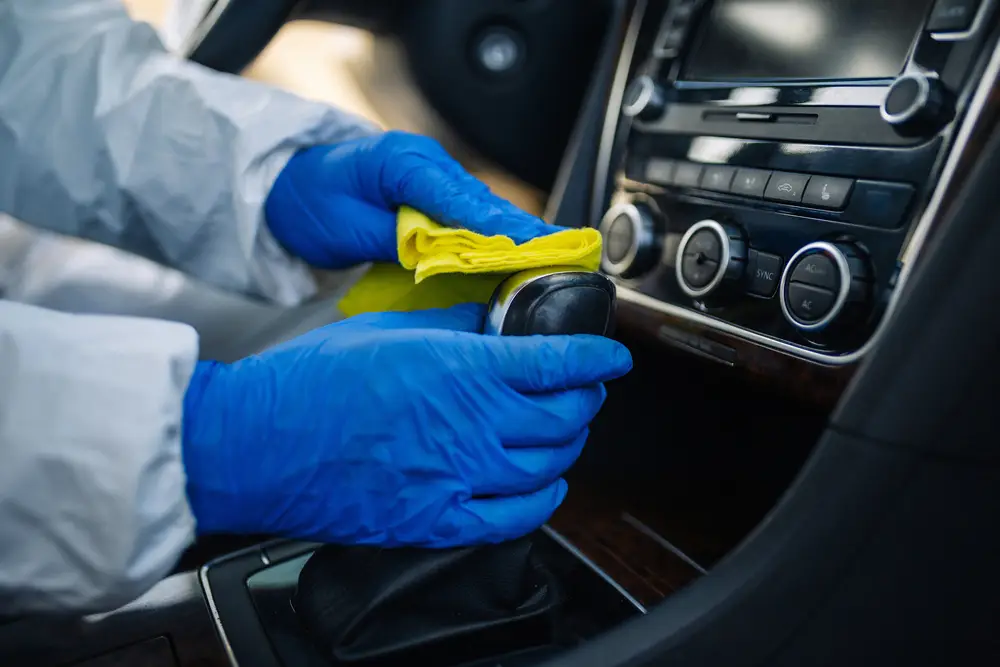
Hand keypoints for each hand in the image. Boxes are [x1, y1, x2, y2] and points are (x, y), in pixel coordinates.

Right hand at [181, 304, 631, 546]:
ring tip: (562, 431)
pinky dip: (542, 500)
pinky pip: (513, 518)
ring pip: (548, 466)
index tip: (611, 357)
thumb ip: (452, 327)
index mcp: (461, 369)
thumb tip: (490, 322)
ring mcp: (457, 478)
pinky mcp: (435, 519)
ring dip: (568, 445)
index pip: (558, 364)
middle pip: (564, 417)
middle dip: (586, 399)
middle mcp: (470, 426)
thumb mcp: (389, 330)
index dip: (597, 358)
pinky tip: (544, 485)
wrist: (258, 444)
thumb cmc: (311, 382)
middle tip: (582, 388)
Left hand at [264, 130, 560, 268]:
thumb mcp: (346, 227)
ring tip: (554, 259)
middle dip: (522, 231)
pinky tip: (522, 256)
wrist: (290, 188)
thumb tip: (441, 254)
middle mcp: (427, 166)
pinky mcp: (435, 198)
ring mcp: (433, 180)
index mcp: (403, 163)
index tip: (530, 247)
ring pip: (483, 211)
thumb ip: (396, 239)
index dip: (498, 226)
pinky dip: (495, 238)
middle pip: (483, 203)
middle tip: (561, 256)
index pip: (459, 198)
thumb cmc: (311, 202)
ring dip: (515, 236)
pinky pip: (471, 219)